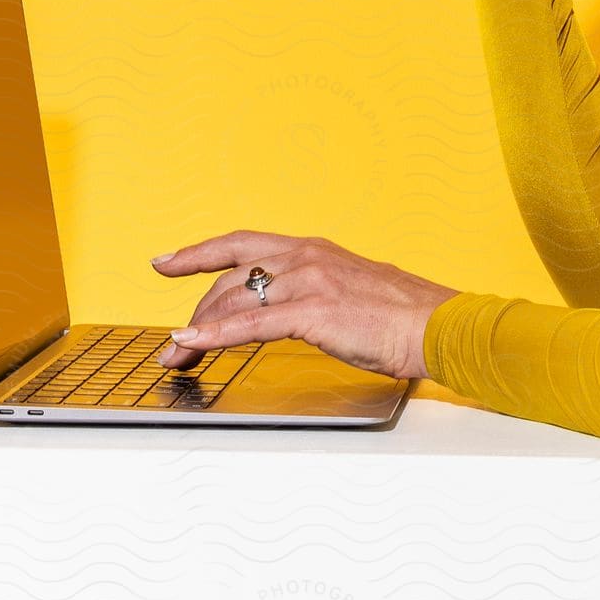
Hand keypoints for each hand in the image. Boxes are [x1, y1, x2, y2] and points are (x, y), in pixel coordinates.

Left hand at [149, 230, 460, 379]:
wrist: (433, 323)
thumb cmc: (399, 315)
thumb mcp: (347, 289)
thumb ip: (311, 292)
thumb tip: (281, 312)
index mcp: (313, 250)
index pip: (242, 242)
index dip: (199, 252)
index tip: (165, 262)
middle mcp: (305, 257)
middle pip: (229, 277)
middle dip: (194, 312)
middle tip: (174, 345)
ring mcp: (308, 281)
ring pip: (234, 300)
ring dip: (197, 331)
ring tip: (175, 357)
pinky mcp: (313, 310)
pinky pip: (250, 324)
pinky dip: (214, 335)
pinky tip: (193, 345)